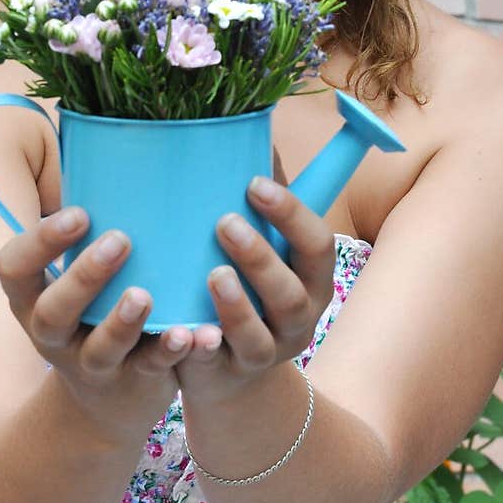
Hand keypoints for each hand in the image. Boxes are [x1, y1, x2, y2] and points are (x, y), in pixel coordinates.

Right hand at [0, 207, 192, 444]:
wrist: (107, 401)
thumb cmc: (94, 308)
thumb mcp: (76, 276)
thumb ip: (87, 229)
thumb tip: (109, 136)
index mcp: (34, 297)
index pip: (13, 269)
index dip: (39, 242)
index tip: (79, 212)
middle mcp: (53, 335)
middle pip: (53, 312)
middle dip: (83, 276)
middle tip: (120, 240)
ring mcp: (92, 364)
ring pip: (100, 348)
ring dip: (122, 321)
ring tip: (146, 294)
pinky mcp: (133, 384)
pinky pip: (151, 370)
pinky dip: (171, 351)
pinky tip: (193, 333)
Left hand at [172, 157, 336, 405]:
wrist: (228, 370)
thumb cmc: (245, 285)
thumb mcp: (259, 245)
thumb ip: (257, 202)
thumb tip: (246, 126)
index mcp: (309, 276)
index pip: (315, 242)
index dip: (290, 213)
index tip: (254, 183)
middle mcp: (297, 316)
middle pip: (292, 291)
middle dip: (261, 256)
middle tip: (224, 222)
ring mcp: (265, 351)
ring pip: (258, 334)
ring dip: (238, 304)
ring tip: (213, 274)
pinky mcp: (228, 375)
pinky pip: (218, 364)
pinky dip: (204, 348)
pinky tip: (187, 331)